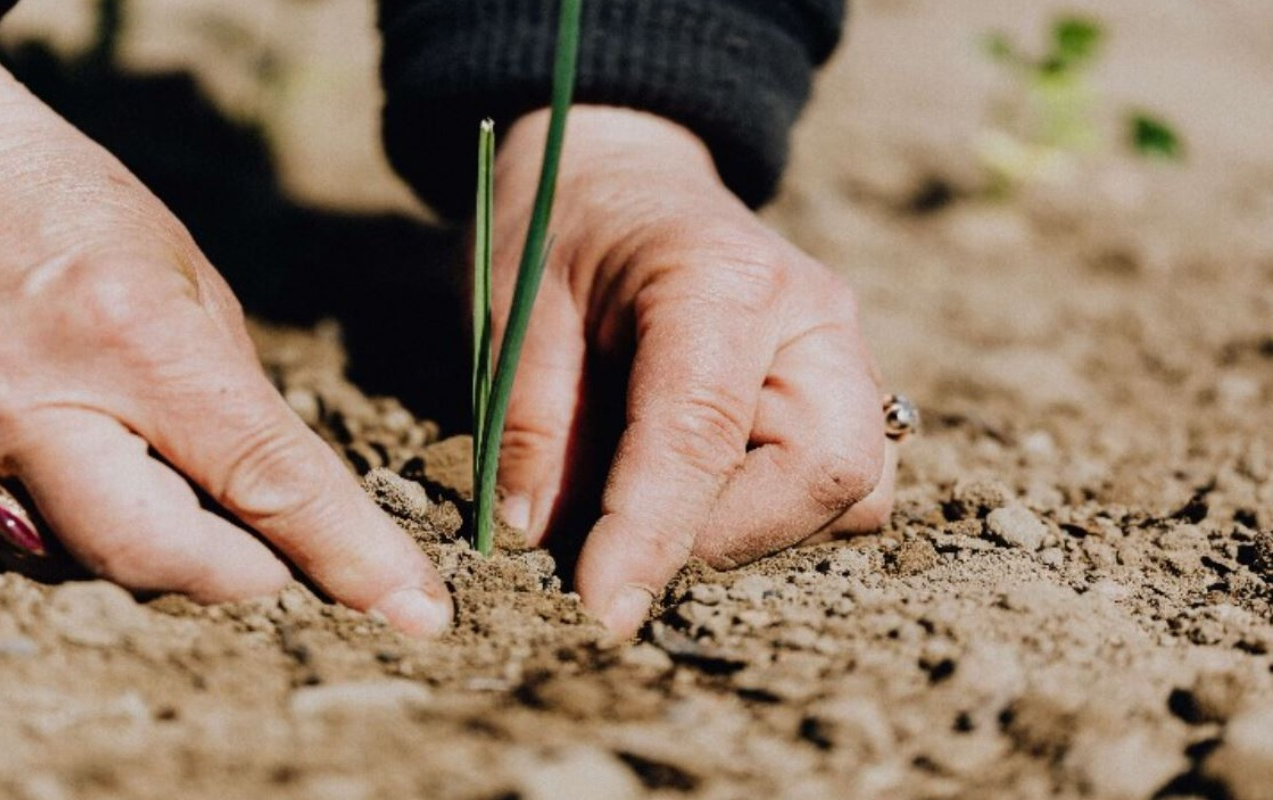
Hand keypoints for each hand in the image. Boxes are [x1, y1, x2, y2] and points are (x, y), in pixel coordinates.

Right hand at [0, 12, 450, 635]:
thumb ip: (233, 396)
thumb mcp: (182, 272)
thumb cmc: (58, 199)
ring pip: (82, 566)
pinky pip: (8, 542)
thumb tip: (282, 502)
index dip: (345, 553)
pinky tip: (73, 464)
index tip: (411, 607)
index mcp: (127, 332)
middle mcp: (28, 404)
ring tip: (163, 486)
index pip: (261, 477)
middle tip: (277, 563)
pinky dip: (67, 523)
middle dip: (240, 577)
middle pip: (159, 560)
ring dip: (151, 550)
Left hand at [489, 107, 894, 637]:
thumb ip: (530, 422)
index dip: (652, 533)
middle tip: (622, 538)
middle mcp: (813, 317)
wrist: (621, 172)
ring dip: (752, 531)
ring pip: (850, 494)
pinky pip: (839, 488)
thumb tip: (542, 540)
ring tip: (654, 504)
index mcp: (722, 278)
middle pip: (825, 474)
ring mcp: (842, 354)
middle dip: (722, 536)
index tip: (602, 609)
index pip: (702, 433)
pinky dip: (771, 516)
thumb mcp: (514, 307)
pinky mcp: (842, 390)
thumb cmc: (561, 228)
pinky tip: (695, 489)